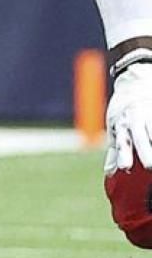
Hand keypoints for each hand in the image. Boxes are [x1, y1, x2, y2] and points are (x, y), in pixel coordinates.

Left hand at [106, 57, 151, 174]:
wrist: (134, 85)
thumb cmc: (123, 112)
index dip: (123, 155)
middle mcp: (134, 121)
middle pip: (139, 138)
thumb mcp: (115, 128)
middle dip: (144, 151)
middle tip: (149, 166)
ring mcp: (148, 114)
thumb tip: (110, 173)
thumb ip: (115, 150)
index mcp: (121, 127)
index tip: (125, 168)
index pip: (122, 143)